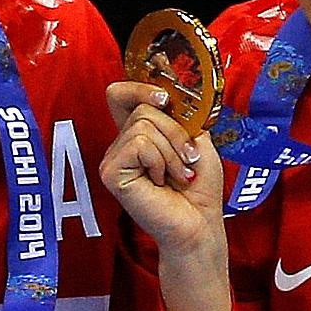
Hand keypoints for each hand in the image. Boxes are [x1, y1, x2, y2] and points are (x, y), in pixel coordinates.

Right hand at [100, 79, 231, 310]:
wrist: (200, 224)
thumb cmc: (200, 188)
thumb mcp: (196, 141)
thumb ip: (181, 115)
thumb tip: (174, 89)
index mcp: (137, 134)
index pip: (120, 95)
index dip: (138, 87)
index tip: (165, 96)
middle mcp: (121, 145)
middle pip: (143, 108)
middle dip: (176, 132)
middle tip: (188, 160)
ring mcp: (113, 159)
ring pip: (144, 125)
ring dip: (173, 151)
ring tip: (178, 175)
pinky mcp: (111, 173)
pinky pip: (139, 144)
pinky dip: (160, 160)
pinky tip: (162, 182)